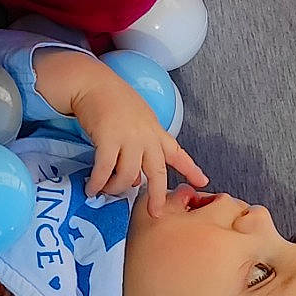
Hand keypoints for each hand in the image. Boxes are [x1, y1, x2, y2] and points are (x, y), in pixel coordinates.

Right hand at [33, 49, 207, 213]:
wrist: (94, 84)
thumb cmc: (112, 100)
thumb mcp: (136, 121)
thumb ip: (140, 147)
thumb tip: (134, 179)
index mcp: (155, 131)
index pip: (177, 152)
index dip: (191, 169)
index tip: (203, 181)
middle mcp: (146, 136)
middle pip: (157, 172)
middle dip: (157, 195)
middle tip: (155, 212)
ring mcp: (128, 138)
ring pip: (128, 175)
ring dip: (116, 188)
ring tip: (105, 192)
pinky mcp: (108, 139)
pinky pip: (105, 170)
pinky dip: (98, 182)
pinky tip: (92, 188)